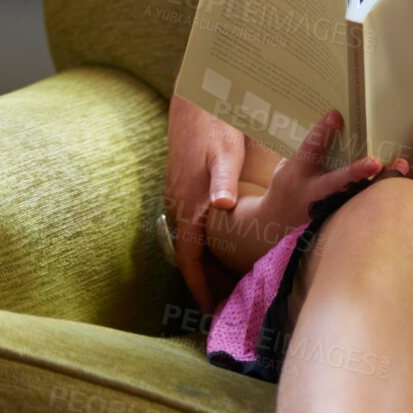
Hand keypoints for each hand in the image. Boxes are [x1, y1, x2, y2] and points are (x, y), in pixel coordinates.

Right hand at [164, 94, 245, 315]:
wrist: (194, 100)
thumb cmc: (214, 126)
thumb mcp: (225, 152)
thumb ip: (223, 180)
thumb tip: (223, 205)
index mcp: (189, 204)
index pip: (191, 258)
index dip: (200, 287)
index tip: (210, 312)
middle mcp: (181, 205)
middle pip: (193, 256)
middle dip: (208, 283)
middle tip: (229, 306)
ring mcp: (181, 197)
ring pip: (194, 241)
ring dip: (210, 263)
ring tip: (231, 285)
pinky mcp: (187, 187)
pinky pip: (195, 226)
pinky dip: (209, 243)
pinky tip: (227, 246)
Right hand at [259, 109, 406, 233]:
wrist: (278, 219)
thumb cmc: (289, 181)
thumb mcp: (290, 163)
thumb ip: (311, 146)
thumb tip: (337, 119)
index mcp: (298, 172)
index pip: (310, 149)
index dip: (321, 132)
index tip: (335, 115)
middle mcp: (314, 191)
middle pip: (336, 181)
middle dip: (355, 172)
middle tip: (374, 162)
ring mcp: (328, 206)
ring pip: (357, 195)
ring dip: (381, 181)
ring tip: (401, 165)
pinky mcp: (342, 214)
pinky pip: (365, 201)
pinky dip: (384, 189)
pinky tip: (403, 174)